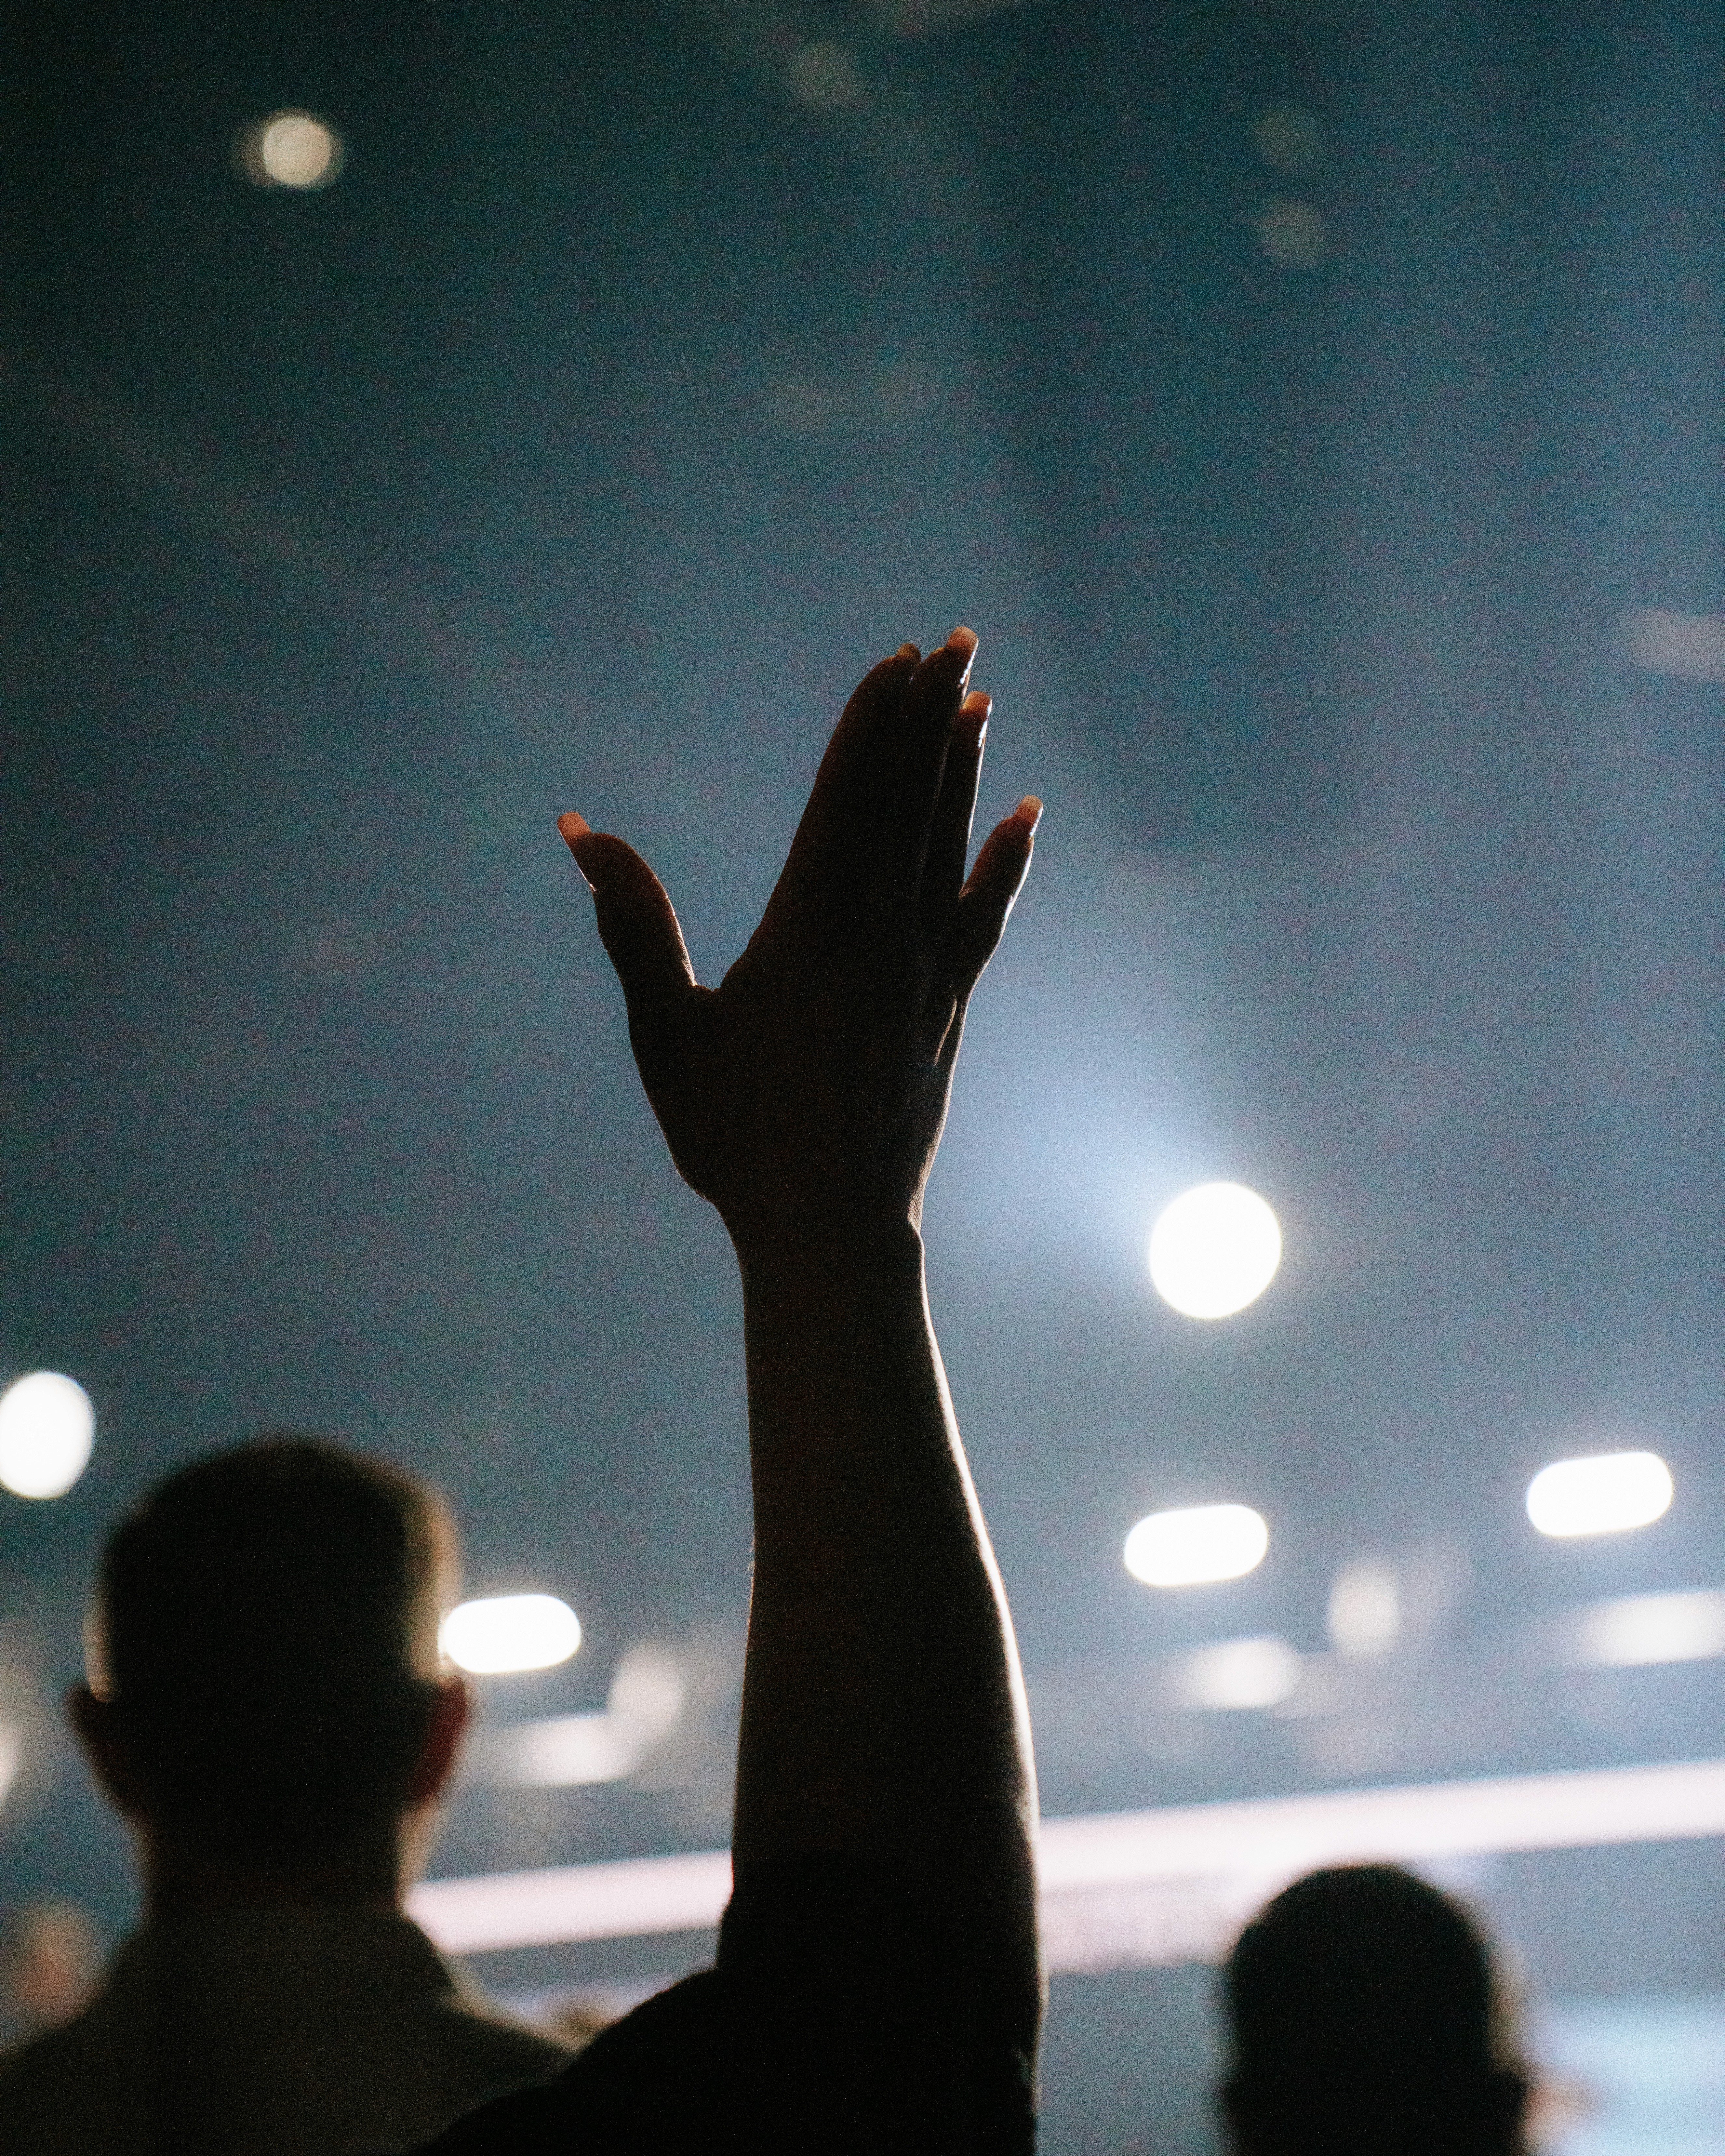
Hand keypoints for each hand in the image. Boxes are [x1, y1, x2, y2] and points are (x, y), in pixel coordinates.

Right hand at [558, 629, 1039, 1251]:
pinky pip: (983, 912)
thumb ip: (632, 927)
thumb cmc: (735, 1140)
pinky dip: (1003, 860)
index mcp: (810, 929)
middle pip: (908, 802)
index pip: (849, 798)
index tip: (899, 661)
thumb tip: (582, 834)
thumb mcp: (666, 1033)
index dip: (873, 723)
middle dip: (929, 718)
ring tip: (978, 704)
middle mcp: (881, 934)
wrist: (831, 1232)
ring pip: (949, 845)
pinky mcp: (949, 1005)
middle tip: (954, 644)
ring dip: (963, 770)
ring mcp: (925, 969)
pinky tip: (1024, 817)